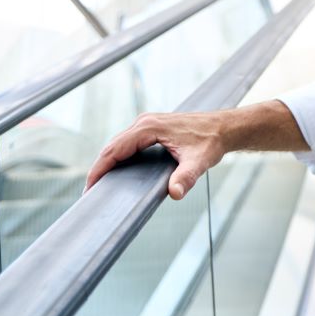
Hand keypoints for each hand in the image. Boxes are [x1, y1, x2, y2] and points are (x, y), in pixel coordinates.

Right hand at [85, 111, 226, 199]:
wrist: (224, 128)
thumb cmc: (212, 141)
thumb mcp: (199, 161)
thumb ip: (186, 177)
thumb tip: (175, 193)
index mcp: (150, 127)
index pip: (115, 149)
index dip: (100, 168)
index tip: (90, 186)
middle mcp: (145, 122)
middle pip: (112, 146)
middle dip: (99, 167)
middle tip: (90, 191)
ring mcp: (148, 124)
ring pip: (119, 143)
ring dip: (107, 161)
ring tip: (99, 183)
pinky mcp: (152, 128)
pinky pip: (128, 142)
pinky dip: (118, 155)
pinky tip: (117, 170)